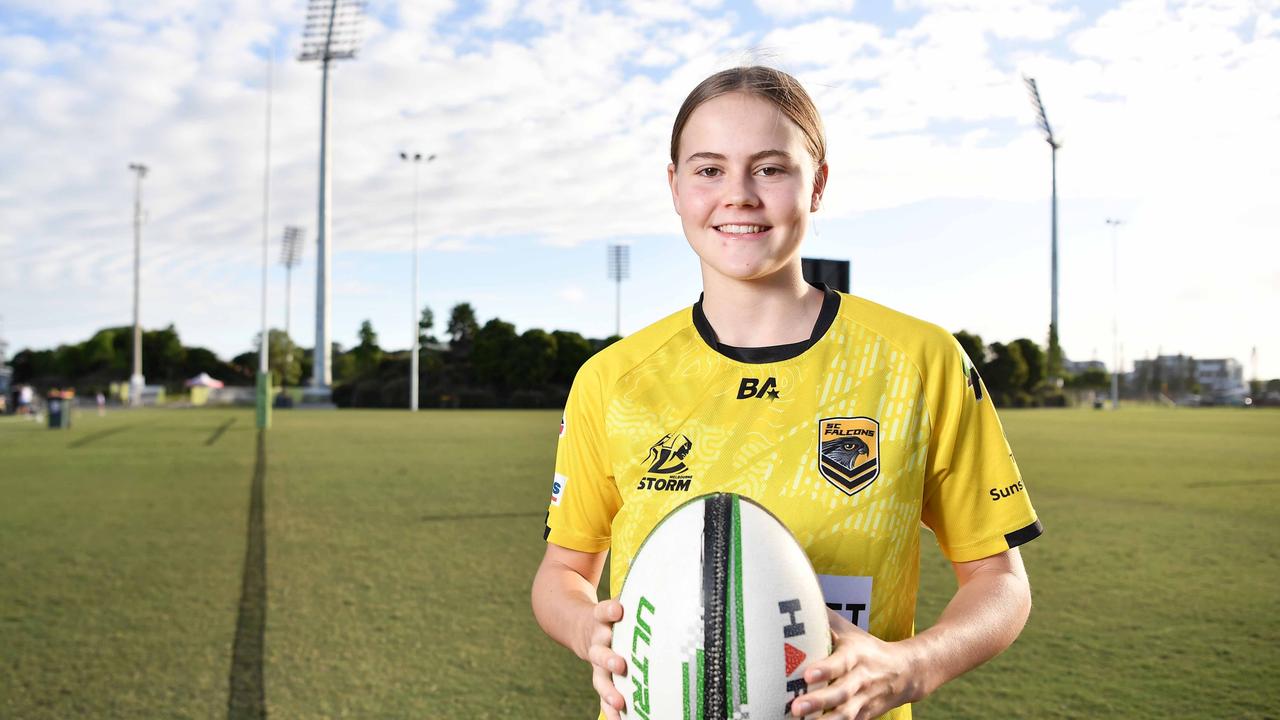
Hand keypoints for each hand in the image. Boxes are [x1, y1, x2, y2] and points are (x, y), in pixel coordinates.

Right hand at [581, 598, 627, 718]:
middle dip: (609, 657)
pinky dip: (609, 707)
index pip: (603, 611)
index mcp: (601, 619)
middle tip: (620, 664)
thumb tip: (671, 584)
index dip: (609, 611)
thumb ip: (636, 597)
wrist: (576, 624)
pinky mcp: (598, 676)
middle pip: (600, 648)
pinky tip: (618, 719)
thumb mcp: (616, 601)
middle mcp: (597, 640)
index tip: (618, 611)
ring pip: (599, 676)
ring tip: (620, 701)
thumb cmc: (610, 613)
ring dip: (609, 689)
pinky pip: (602, 693)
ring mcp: (596, 660)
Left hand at [790, 610, 921, 718]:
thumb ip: (825, 618)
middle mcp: (861, 679)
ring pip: (846, 714)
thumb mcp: (850, 630)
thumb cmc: (867, 648)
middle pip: (840, 693)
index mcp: (855, 655)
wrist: (907, 672)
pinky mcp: (864, 717)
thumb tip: (798, 596)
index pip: (840, 662)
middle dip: (818, 701)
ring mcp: (864, 701)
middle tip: (796, 707)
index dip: (825, 669)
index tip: (806, 674)